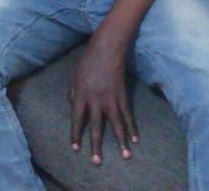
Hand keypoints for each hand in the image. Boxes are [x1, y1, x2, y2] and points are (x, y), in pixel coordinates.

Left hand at [69, 38, 137, 164]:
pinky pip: (128, 115)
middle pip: (96, 126)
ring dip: (121, 142)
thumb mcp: (74, 76)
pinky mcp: (122, 95)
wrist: (107, 48)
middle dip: (96, 145)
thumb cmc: (88, 61)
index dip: (76, 134)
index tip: (76, 149)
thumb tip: (74, 109)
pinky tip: (135, 139)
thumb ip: (73, 94)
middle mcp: (95, 99)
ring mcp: (111, 98)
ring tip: (126, 157)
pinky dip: (132, 127)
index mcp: (81, 94)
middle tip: (97, 162)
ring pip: (116, 124)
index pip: (77, 119)